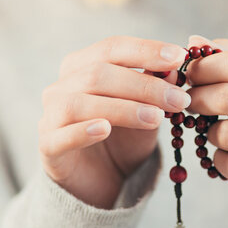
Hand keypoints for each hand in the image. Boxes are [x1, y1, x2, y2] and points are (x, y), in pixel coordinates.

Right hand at [39, 36, 188, 208]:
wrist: (103, 179)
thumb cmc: (125, 138)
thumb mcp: (147, 112)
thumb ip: (156, 92)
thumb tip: (174, 71)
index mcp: (84, 66)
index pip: (113, 48)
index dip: (146, 50)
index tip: (179, 57)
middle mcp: (63, 86)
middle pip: (99, 74)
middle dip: (145, 85)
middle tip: (179, 99)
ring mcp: (52, 115)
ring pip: (81, 103)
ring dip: (123, 108)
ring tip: (156, 118)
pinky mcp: (48, 147)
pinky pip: (61, 136)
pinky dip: (83, 131)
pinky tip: (105, 129)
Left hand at [186, 36, 227, 208]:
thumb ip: (226, 58)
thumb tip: (194, 42)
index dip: (203, 68)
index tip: (188, 75)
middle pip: (227, 98)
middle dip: (197, 99)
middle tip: (188, 102)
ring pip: (225, 134)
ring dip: (209, 133)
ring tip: (213, 131)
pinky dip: (219, 159)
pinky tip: (225, 154)